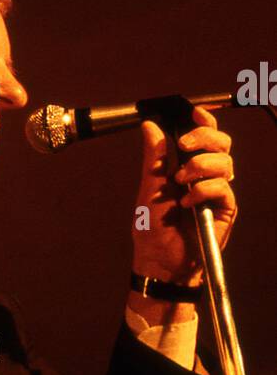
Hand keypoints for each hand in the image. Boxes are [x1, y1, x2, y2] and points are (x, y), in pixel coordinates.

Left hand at [132, 105, 237, 286]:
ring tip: (180, 182)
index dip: (203, 121)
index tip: (193, 112)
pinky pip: (223, 188)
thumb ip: (154, 157)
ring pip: (224, 162)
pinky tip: (187, 203)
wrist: (160, 261)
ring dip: (200, 166)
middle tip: (183, 145)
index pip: (202, 136)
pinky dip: (203, 190)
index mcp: (185, 166)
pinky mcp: (225, 209)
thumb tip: (150, 126)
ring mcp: (216, 192)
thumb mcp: (148, 188)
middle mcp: (205, 176)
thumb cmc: (152, 229)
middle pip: (221, 143)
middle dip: (203, 137)